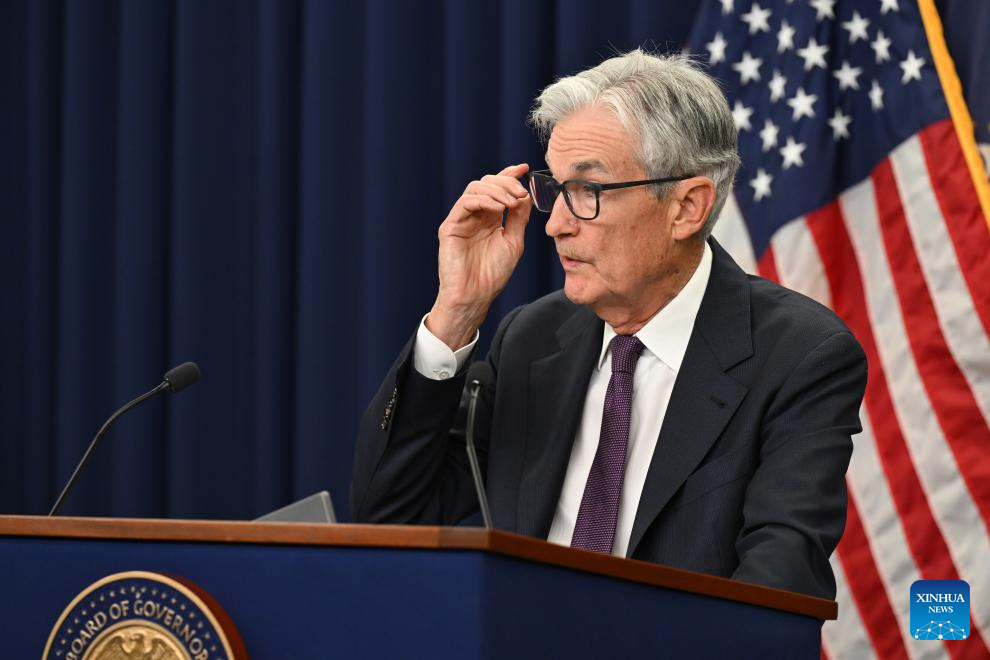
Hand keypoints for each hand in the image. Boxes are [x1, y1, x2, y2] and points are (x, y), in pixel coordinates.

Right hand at [427, 163, 531, 348]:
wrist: (476, 296)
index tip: (524, 168)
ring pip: (476, 188)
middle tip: (520, 192)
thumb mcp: (514, 241)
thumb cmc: (493, 274)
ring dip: (497, 190)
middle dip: (506, 182)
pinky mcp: (450, 226)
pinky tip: (498, 208)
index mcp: (490, 218)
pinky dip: (484, 200)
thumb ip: (519, 218)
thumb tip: (527, 194)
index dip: (509, 174)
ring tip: (512, 201)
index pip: (498, 189)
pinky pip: (465, 203)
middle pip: (487, 184)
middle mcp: (475, 215)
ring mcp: (462, 219)